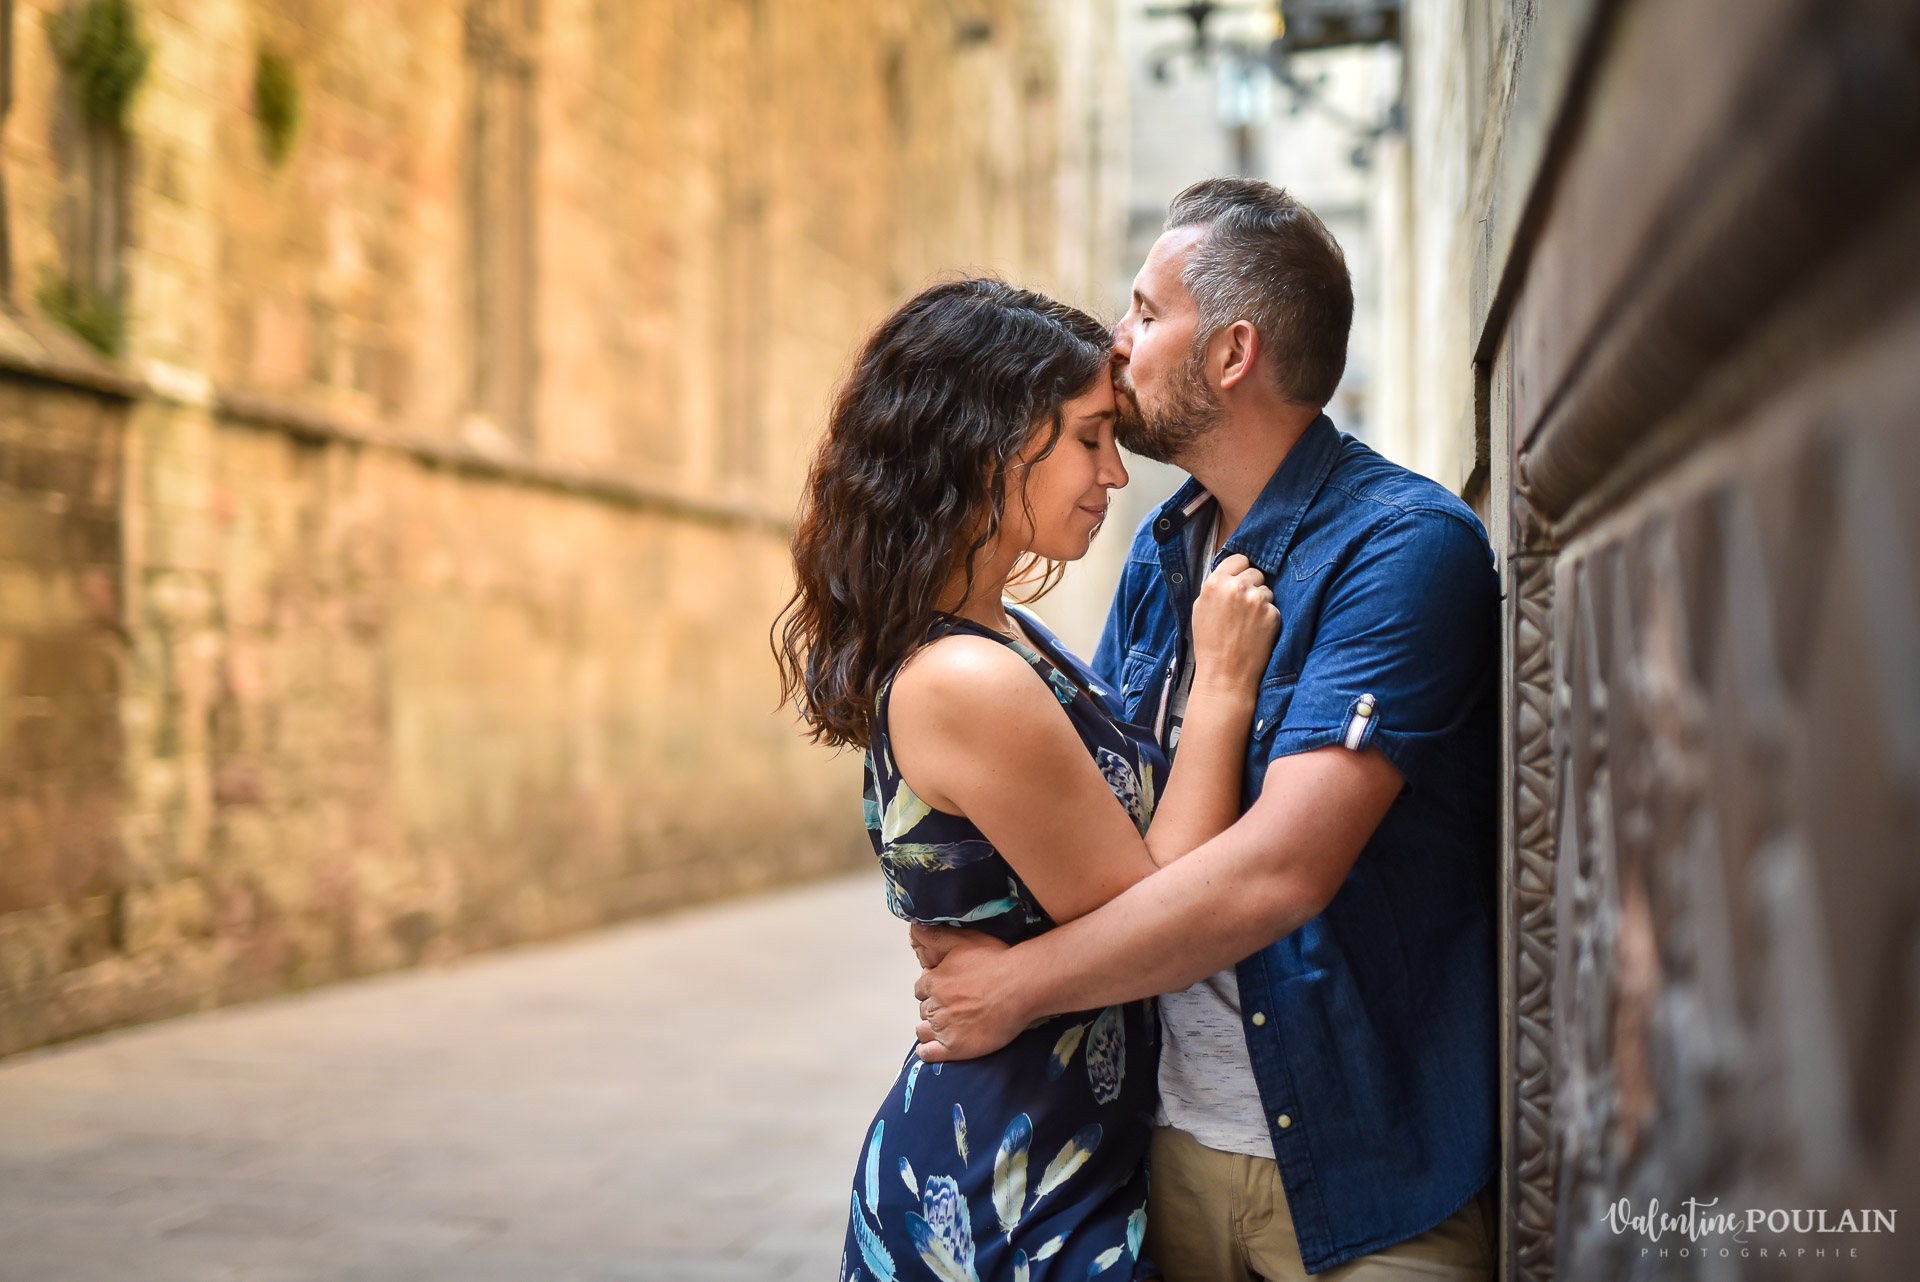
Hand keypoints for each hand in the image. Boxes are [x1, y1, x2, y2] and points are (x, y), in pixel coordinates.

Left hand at [908, 924, 1025, 1060]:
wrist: (1020, 986)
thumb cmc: (995, 960)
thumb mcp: (964, 940)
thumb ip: (937, 936)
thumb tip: (914, 927)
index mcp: (933, 982)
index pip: (921, 989)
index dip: (932, 990)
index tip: (944, 991)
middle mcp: (934, 1005)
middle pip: (924, 1010)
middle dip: (933, 1008)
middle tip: (950, 1008)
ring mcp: (944, 1028)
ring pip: (924, 1030)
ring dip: (928, 1029)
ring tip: (942, 1027)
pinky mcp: (955, 1047)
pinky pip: (929, 1054)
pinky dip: (926, 1051)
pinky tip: (932, 1048)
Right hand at [1190, 552, 1279, 692]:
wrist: (1224, 674)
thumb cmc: (1209, 643)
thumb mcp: (1201, 608)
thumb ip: (1216, 586)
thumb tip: (1232, 572)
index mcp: (1215, 583)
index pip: (1238, 559)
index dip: (1240, 570)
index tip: (1239, 582)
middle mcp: (1236, 587)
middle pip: (1255, 571)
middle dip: (1251, 585)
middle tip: (1242, 607)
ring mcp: (1257, 600)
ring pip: (1266, 589)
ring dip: (1261, 601)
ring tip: (1248, 622)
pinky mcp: (1272, 614)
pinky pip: (1274, 607)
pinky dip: (1268, 617)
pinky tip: (1256, 631)